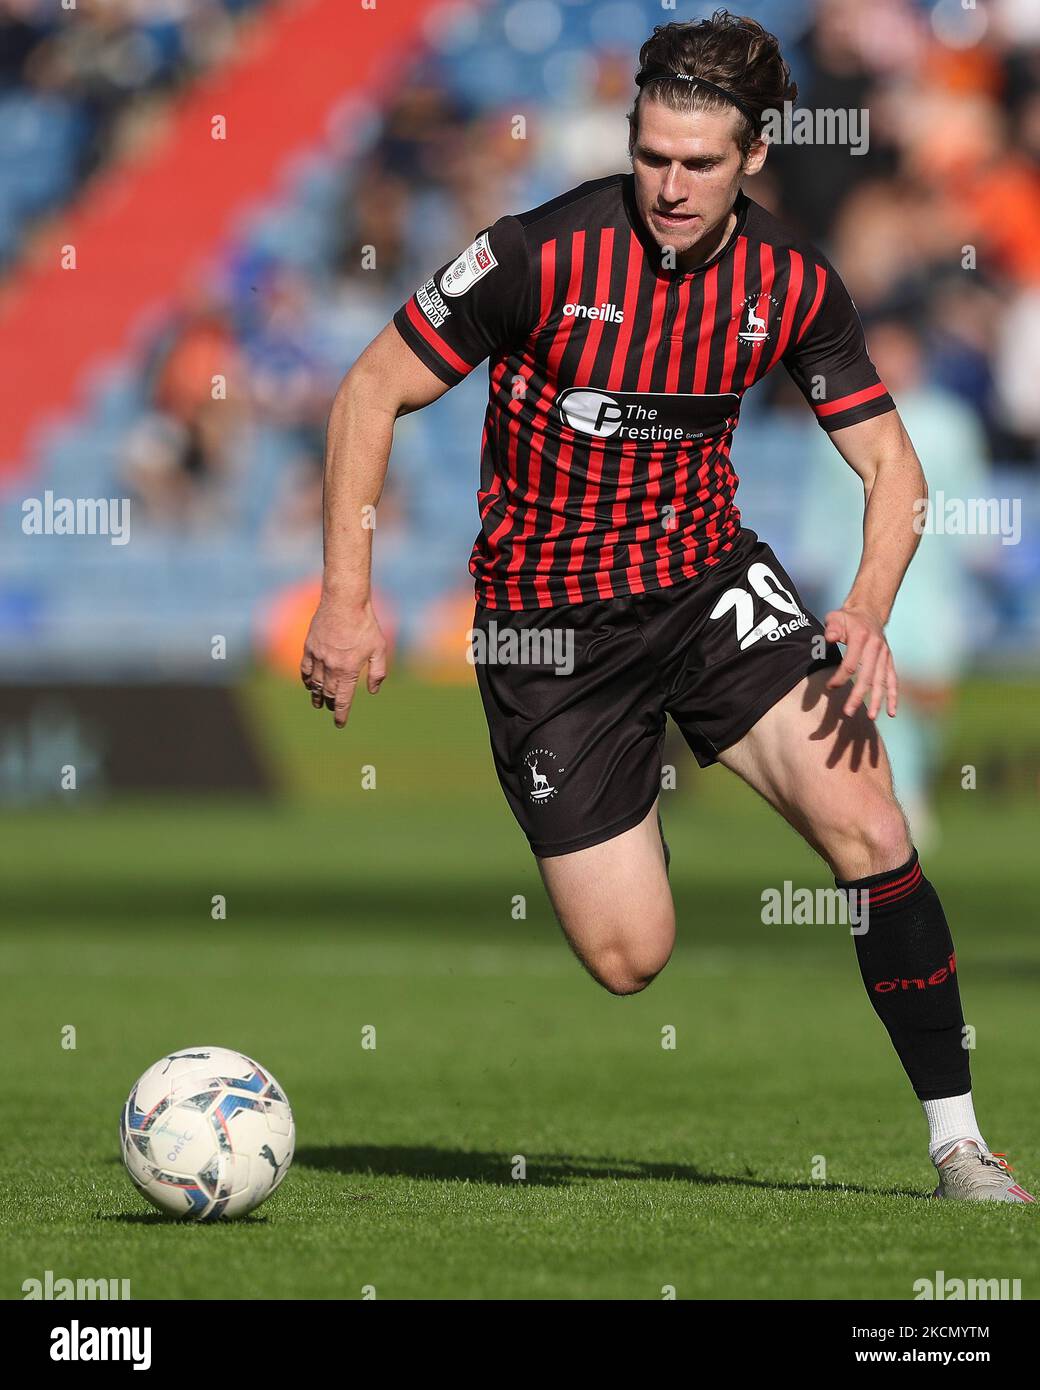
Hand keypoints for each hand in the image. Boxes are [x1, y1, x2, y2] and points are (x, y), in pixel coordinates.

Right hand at [300, 597, 387, 728]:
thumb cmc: (365, 624)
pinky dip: (307, 679)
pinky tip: (309, 684)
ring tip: (318, 703)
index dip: (341, 714)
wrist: (344, 602)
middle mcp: (331, 666)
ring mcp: (318, 657)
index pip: (343, 699)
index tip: (339, 724)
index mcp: (348, 670)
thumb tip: (373, 691)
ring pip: (315, 683)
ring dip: (317, 695)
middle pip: (328, 693)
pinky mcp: (309, 646)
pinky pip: (305, 669)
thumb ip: (377, 672)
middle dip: (330, 704)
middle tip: (331, 710)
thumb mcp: (379, 648)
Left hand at [824, 605, 897, 719]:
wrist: (869, 612)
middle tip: (848, 712)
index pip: (851, 663)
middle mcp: (876, 648)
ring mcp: (885, 655)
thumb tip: (830, 638)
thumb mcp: (836, 617)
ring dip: (878, 700)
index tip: (829, 687)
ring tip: (872, 717)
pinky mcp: (889, 661)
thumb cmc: (847, 618)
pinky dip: (894, 696)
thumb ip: (832, 628)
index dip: (840, 677)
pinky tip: (892, 712)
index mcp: (862, 638)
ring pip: (882, 681)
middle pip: (868, 676)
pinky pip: (893, 680)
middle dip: (858, 696)